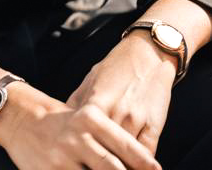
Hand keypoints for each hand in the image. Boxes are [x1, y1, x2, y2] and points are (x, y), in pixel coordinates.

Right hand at [0, 82, 161, 169]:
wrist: (23, 120)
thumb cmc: (66, 123)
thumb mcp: (89, 119)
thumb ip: (112, 137)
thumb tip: (142, 161)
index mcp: (91, 119)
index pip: (124, 145)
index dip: (143, 162)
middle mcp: (78, 137)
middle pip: (112, 167)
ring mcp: (62, 157)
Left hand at [63, 32, 176, 158]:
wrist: (148, 52)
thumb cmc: (117, 66)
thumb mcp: (92, 80)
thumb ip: (76, 104)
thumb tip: (58, 125)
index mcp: (95, 104)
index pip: (83, 142)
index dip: (79, 158)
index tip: (76, 164)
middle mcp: (114, 113)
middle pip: (104, 154)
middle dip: (98, 166)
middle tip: (92, 169)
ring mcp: (135, 120)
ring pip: (125, 158)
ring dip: (119, 167)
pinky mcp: (154, 124)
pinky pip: (146, 154)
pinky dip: (139, 166)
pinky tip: (132, 167)